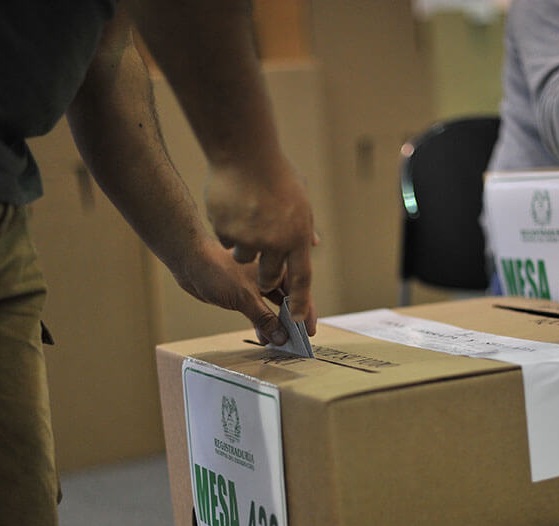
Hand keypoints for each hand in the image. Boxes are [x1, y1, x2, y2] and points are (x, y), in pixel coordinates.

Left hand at [174, 236, 316, 345]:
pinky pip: (259, 312)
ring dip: (277, 326)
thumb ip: (264, 318)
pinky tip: (263, 338)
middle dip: (294, 322)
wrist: (189, 261)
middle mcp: (270, 278)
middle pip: (289, 302)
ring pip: (274, 309)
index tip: (308, 332)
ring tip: (280, 344)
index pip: (300, 292)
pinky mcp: (244, 295)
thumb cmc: (219, 270)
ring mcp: (257, 287)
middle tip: (297, 342)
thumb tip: (282, 337)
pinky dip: (262, 324)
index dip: (307, 312)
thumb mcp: (245, 297)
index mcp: (276, 270)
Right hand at [204, 156, 315, 322]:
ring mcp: (250, 238)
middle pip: (269, 277)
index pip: (301, 278)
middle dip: (265, 275)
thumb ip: (303, 226)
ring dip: (244, 248)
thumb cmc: (275, 173)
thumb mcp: (299, 199)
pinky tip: (232, 209)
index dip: (301, 303)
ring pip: (245, 259)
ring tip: (245, 220)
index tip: (299, 321)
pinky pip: (228, 241)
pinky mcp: (227, 231)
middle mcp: (275, 242)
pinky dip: (228, 230)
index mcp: (297, 236)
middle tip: (262, 259)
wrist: (244, 153)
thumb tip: (312, 243)